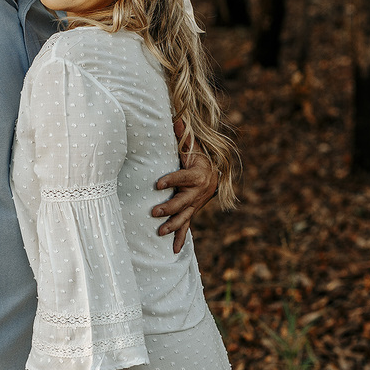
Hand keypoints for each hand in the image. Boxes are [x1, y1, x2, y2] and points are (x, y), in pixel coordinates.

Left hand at [152, 120, 218, 253]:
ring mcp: (194, 205)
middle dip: (169, 208)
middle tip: (154, 212)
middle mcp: (197, 192)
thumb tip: (175, 118)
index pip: (181, 177)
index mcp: (196, 175)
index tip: (157, 183)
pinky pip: (187, 227)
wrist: (214, 175)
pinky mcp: (192, 212)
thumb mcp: (192, 147)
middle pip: (182, 201)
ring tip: (159, 231)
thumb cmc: (198, 159)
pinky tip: (172, 251)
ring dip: (172, 225)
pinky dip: (180, 239)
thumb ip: (184, 137)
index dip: (170, 180)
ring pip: (184, 217)